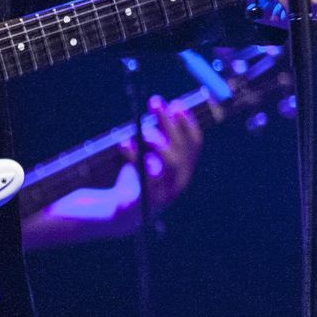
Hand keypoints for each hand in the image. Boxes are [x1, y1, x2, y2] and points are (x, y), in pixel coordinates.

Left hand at [115, 95, 201, 211]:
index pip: (195, 144)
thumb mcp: (149, 156)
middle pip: (181, 149)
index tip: (176, 103)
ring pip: (171, 163)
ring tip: (143, 129)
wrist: (121, 214)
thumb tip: (160, 107)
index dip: (187, 122)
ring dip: (158, 140)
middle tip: (155, 103)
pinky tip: (125, 143)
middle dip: (169, 123)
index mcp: (184, 170)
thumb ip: (157, 137)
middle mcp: (179, 182)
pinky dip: (135, 155)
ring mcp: (165, 193)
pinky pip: (145, 174)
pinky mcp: (147, 199)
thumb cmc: (137, 179)